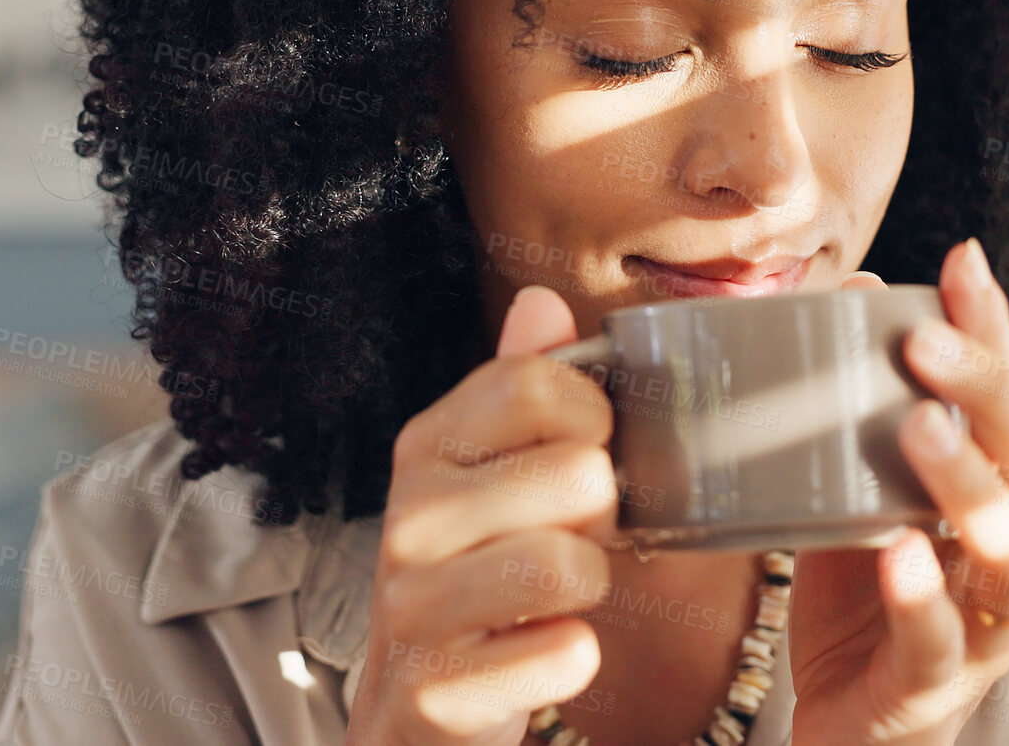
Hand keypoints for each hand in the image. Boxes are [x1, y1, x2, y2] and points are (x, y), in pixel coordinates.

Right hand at [346, 285, 619, 745]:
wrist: (415, 712)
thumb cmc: (479, 578)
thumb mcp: (495, 475)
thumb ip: (522, 388)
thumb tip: (541, 302)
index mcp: (427, 446)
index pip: (539, 382)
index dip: (593, 418)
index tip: (584, 452)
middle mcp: (407, 519)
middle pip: (576, 472)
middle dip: (601, 514)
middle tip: (571, 538)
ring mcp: (411, 609)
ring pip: (567, 565)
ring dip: (589, 588)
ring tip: (555, 598)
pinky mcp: (434, 693)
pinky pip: (564, 655)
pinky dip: (572, 659)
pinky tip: (537, 654)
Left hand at [788, 240, 1008, 745]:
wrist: (843, 732)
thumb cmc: (860, 603)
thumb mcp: (853, 494)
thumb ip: (857, 411)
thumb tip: (854, 293)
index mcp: (999, 497)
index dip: (998, 331)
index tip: (963, 260)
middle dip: (995, 394)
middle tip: (927, 341)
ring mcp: (983, 626)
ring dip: (972, 486)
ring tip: (918, 428)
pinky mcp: (934, 691)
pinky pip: (944, 646)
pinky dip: (924, 600)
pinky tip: (898, 556)